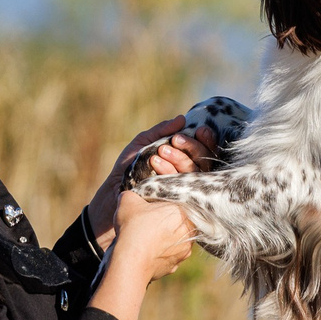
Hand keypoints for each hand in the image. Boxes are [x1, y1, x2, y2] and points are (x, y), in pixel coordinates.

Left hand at [87, 116, 218, 242]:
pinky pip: (181, 185)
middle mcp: (189, 174)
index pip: (204, 148)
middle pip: (204, 159)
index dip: (206, 139)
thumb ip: (162, 131)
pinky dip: (168, 170)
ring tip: (160, 150)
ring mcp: (184, 189)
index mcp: (184, 158)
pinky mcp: (177, 201)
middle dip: (192, 147)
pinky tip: (154, 162)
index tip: (199, 130)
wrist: (113, 190)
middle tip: (175, 139)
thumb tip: (182, 118)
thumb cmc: (129, 166)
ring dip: (179, 158)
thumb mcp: (144, 142)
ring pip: (195, 171)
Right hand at [108, 192, 199, 280]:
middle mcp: (189, 232)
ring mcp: (184, 251)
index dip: (163, 205)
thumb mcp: (128, 201)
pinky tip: (147, 252)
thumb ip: (134, 194)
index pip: (177, 203)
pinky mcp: (175, 266)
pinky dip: (159, 254)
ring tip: (147, 239)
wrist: (131, 261)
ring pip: (174, 240)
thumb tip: (133, 196)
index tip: (151, 208)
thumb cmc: (133, 228)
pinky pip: (169, 256)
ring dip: (164, 239)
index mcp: (182, 212)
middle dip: (165, 222)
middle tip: (149, 223)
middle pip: (178, 222)